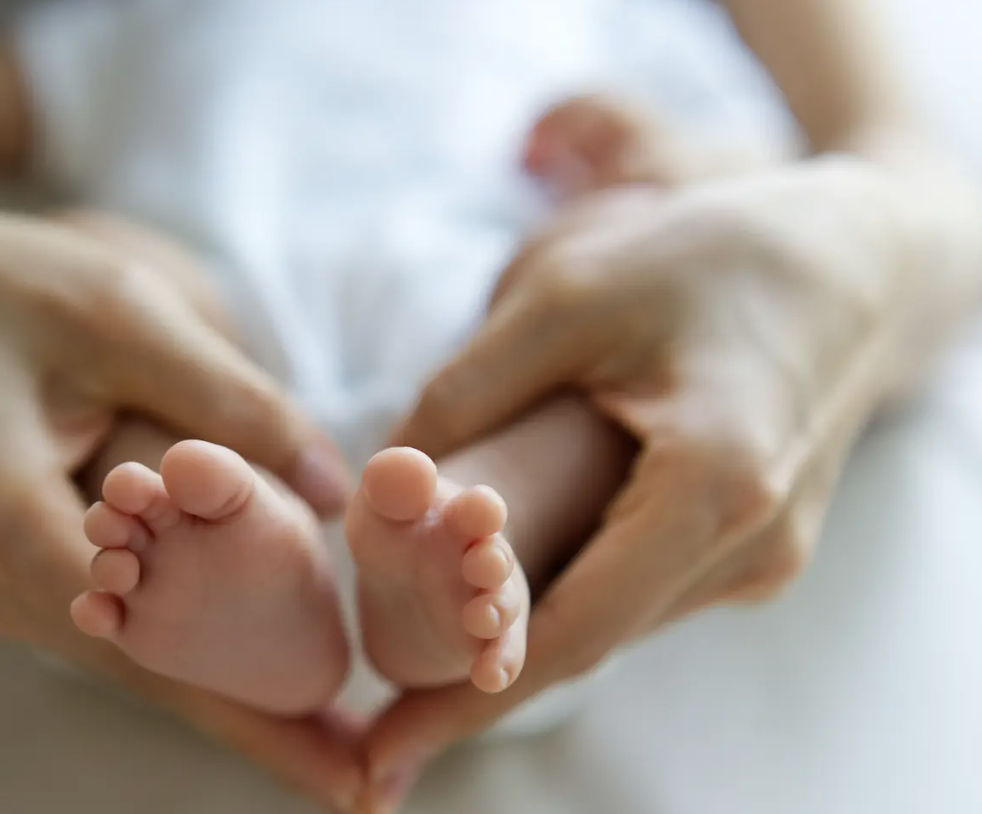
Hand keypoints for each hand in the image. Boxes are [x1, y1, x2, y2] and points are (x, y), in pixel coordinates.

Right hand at [0, 179, 359, 808]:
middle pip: (136, 668)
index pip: (152, 642)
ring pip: (112, 653)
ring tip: (309, 729)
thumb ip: (229, 400)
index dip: (251, 705)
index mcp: (1, 514)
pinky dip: (159, 641)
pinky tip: (222, 655)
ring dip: (208, 687)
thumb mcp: (121, 311)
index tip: (334, 759)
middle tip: (350, 775)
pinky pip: (82, 619)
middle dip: (246, 723)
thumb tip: (328, 490)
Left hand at [362, 158, 929, 810]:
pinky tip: (517, 568)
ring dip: (528, 624)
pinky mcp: (756, 543)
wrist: (850, 260)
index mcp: (713, 485)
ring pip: (617, 617)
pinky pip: (647, 587)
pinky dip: (576, 587)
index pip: (574, 631)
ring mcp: (761, 552)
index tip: (389, 748)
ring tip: (429, 617)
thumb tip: (386, 476)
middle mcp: (749, 543)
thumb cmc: (714, 256)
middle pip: (591, 632)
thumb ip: (469, 386)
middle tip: (384, 682)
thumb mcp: (570, 294)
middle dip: (483, 659)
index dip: (471, 696)